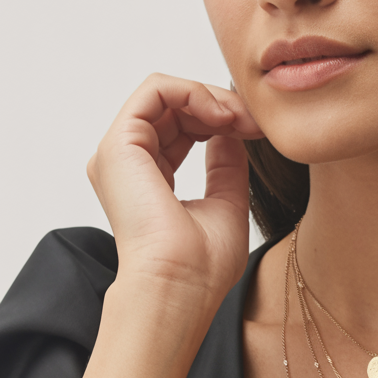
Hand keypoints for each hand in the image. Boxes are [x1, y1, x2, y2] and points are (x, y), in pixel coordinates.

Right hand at [87, 74, 263, 302]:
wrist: (180, 288)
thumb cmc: (201, 267)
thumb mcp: (226, 203)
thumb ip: (225, 165)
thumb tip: (231, 131)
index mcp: (147, 179)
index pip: (184, 127)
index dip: (223, 119)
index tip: (258, 131)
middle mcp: (127, 164)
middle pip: (175, 106)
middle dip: (222, 104)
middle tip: (255, 122)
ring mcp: (119, 153)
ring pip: (166, 92)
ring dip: (211, 97)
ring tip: (241, 119)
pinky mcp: (119, 144)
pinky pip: (156, 90)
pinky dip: (193, 92)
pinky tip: (222, 115)